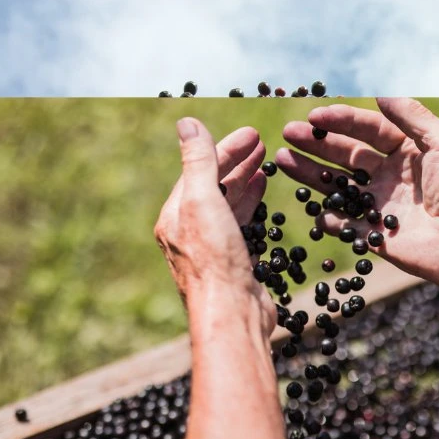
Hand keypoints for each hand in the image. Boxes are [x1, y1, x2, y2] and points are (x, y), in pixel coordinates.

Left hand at [155, 118, 273, 333]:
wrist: (232, 314)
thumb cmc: (215, 260)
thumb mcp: (203, 202)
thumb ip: (198, 162)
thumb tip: (187, 124)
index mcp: (175, 216)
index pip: (199, 170)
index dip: (225, 149)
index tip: (252, 133)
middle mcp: (189, 233)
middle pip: (214, 186)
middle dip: (236, 163)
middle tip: (260, 143)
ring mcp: (212, 250)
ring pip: (228, 206)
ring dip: (244, 183)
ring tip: (263, 165)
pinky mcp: (234, 264)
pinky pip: (240, 226)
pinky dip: (251, 207)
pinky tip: (261, 197)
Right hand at [275, 98, 438, 292]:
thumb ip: (413, 116)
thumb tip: (380, 93)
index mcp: (407, 151)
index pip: (367, 129)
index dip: (340, 121)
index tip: (314, 116)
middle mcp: (390, 175)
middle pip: (345, 155)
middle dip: (316, 144)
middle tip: (288, 134)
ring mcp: (380, 205)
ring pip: (337, 185)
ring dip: (310, 173)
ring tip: (282, 161)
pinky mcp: (375, 235)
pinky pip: (344, 224)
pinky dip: (328, 217)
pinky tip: (315, 209)